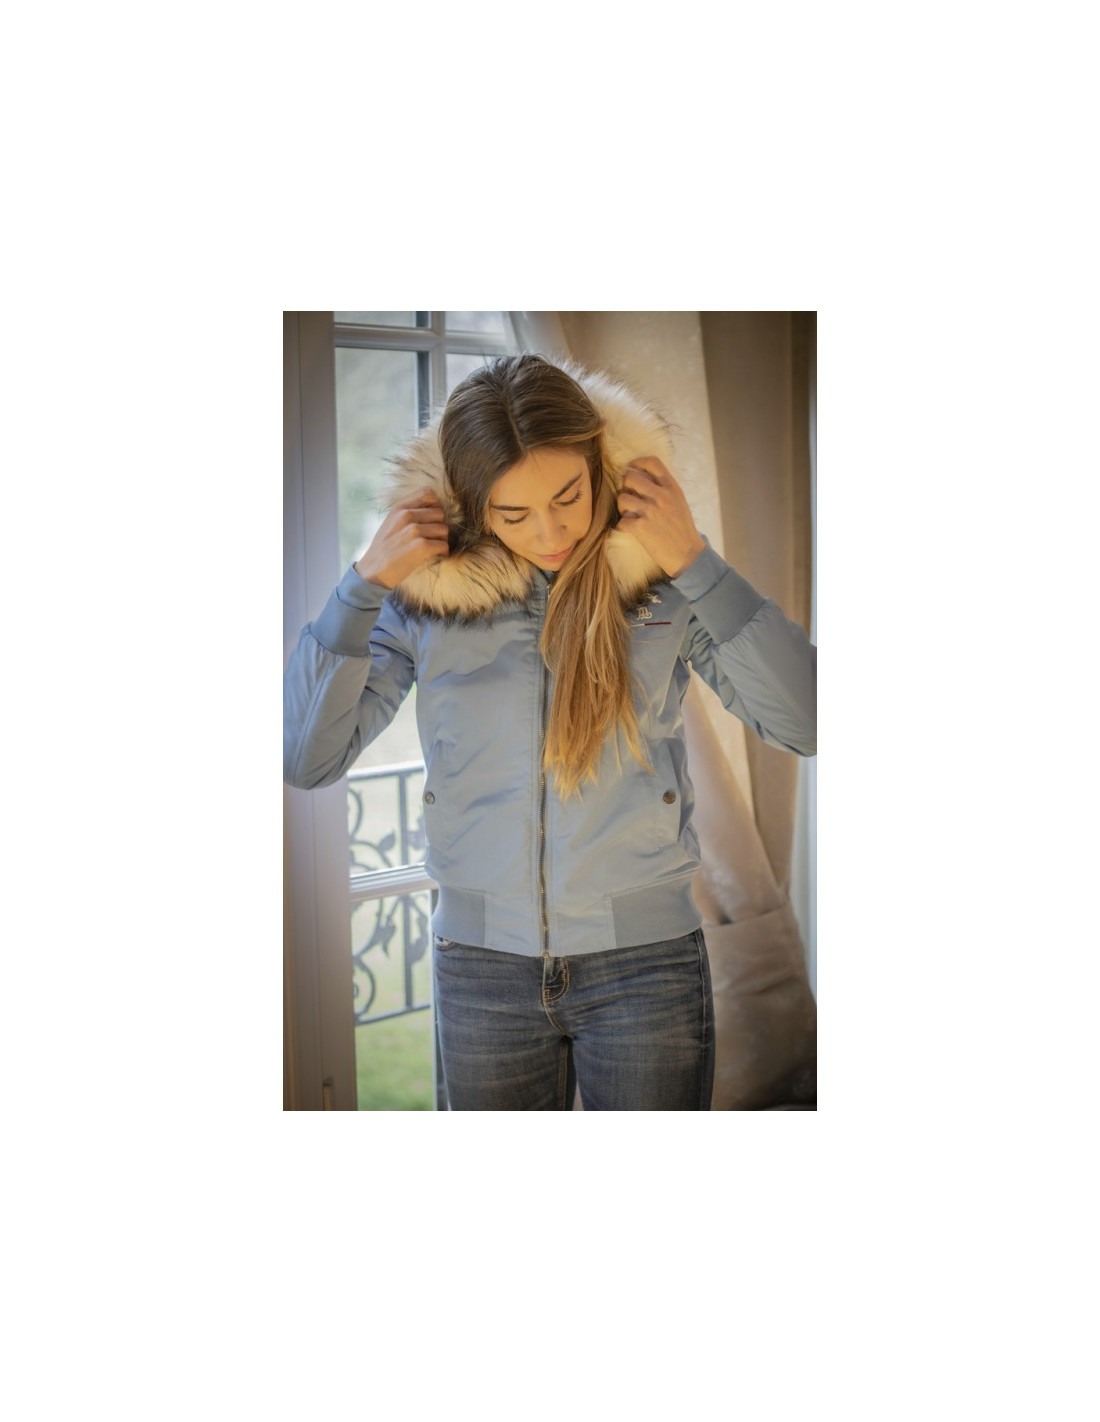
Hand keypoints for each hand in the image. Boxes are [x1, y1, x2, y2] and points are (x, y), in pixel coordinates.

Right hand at [354, 493, 450, 588]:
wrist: (373, 572)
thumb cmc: (384, 549)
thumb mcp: (390, 523)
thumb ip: (407, 513)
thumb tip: (432, 508)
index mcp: (399, 508)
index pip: (428, 493)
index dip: (435, 505)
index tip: (432, 518)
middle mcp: (407, 516)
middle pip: (439, 513)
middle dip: (439, 525)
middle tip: (433, 537)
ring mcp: (414, 530)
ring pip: (444, 529)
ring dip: (442, 540)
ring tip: (433, 547)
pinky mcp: (421, 546)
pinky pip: (443, 544)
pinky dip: (443, 552)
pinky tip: (437, 555)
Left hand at [617, 457, 704, 578]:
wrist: (687, 554)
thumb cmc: (682, 529)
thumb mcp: (679, 501)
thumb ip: (664, 488)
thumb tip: (643, 477)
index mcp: (671, 488)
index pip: (652, 462)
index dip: (637, 463)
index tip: (633, 470)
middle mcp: (661, 496)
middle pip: (630, 476)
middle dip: (626, 487)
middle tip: (631, 497)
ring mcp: (650, 511)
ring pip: (622, 498)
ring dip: (622, 507)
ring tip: (630, 515)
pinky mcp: (641, 528)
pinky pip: (621, 521)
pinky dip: (623, 526)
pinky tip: (631, 530)